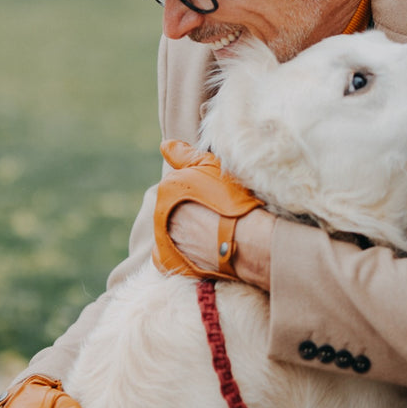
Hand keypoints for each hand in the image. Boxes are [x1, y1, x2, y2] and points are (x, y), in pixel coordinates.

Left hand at [153, 140, 263, 279]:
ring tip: (211, 232)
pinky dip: (179, 253)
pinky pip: (168, 255)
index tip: (213, 194)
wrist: (246, 241)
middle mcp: (160, 213)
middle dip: (188, 209)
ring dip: (185, 230)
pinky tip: (198, 250)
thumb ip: (184, 155)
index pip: (177, 184)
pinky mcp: (170, 261)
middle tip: (213, 213)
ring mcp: (165, 239)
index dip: (197, 188)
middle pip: (172, 207)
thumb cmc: (233, 202)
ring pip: (172, 230)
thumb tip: (165, 146)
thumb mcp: (212, 167)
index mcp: (168, 188)